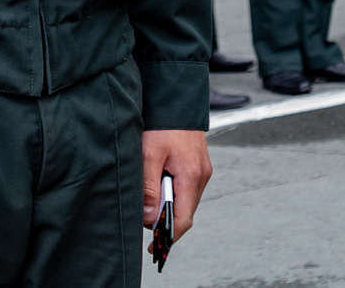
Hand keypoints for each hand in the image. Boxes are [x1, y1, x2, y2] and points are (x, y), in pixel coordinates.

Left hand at [141, 129, 211, 247]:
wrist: (175, 98)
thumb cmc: (162, 123)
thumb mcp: (149, 153)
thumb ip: (149, 187)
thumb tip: (150, 217)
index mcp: (192, 176)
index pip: (183, 219)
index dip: (168, 236)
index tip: (154, 246)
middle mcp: (201, 176)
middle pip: (185, 212)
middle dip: (165, 222)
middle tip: (143, 221)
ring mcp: (201, 170)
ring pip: (185, 201)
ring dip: (167, 206)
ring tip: (147, 201)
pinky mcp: (197, 164)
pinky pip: (185, 188)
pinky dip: (171, 194)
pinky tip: (157, 187)